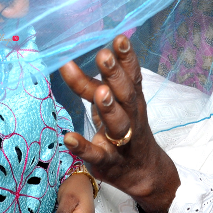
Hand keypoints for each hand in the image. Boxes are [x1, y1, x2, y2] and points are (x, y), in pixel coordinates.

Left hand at [59, 35, 179, 212]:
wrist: (144, 173)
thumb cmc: (124, 131)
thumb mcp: (112, 105)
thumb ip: (91, 85)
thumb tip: (69, 59)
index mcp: (132, 101)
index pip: (131, 76)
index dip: (126, 58)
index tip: (119, 38)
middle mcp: (131, 118)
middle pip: (126, 95)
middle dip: (115, 75)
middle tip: (104, 55)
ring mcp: (121, 142)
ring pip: (118, 123)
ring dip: (109, 108)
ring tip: (100, 93)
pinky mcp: (108, 163)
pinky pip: (96, 154)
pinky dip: (83, 147)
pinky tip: (68, 138)